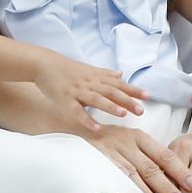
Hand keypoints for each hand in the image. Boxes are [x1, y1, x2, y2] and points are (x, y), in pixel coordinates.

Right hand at [32, 53, 147, 128]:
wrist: (43, 64)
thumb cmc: (65, 68)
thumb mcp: (87, 69)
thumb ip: (105, 73)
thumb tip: (121, 74)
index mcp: (96, 77)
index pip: (118, 84)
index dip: (133, 90)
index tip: (148, 96)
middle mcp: (89, 84)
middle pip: (111, 92)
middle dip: (127, 101)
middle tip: (141, 110)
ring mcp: (77, 91)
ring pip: (96, 99)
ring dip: (110, 107)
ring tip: (123, 114)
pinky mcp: (65, 100)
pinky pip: (77, 111)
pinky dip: (87, 120)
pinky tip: (96, 128)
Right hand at [83, 123, 191, 192]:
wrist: (71, 132)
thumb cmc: (104, 142)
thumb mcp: (126, 142)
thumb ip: (145, 155)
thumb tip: (170, 177)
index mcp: (138, 136)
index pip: (164, 154)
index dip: (180, 170)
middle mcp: (126, 142)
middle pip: (153, 166)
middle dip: (170, 184)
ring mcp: (111, 152)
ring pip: (137, 174)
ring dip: (154, 191)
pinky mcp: (98, 162)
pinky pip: (119, 178)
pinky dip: (133, 191)